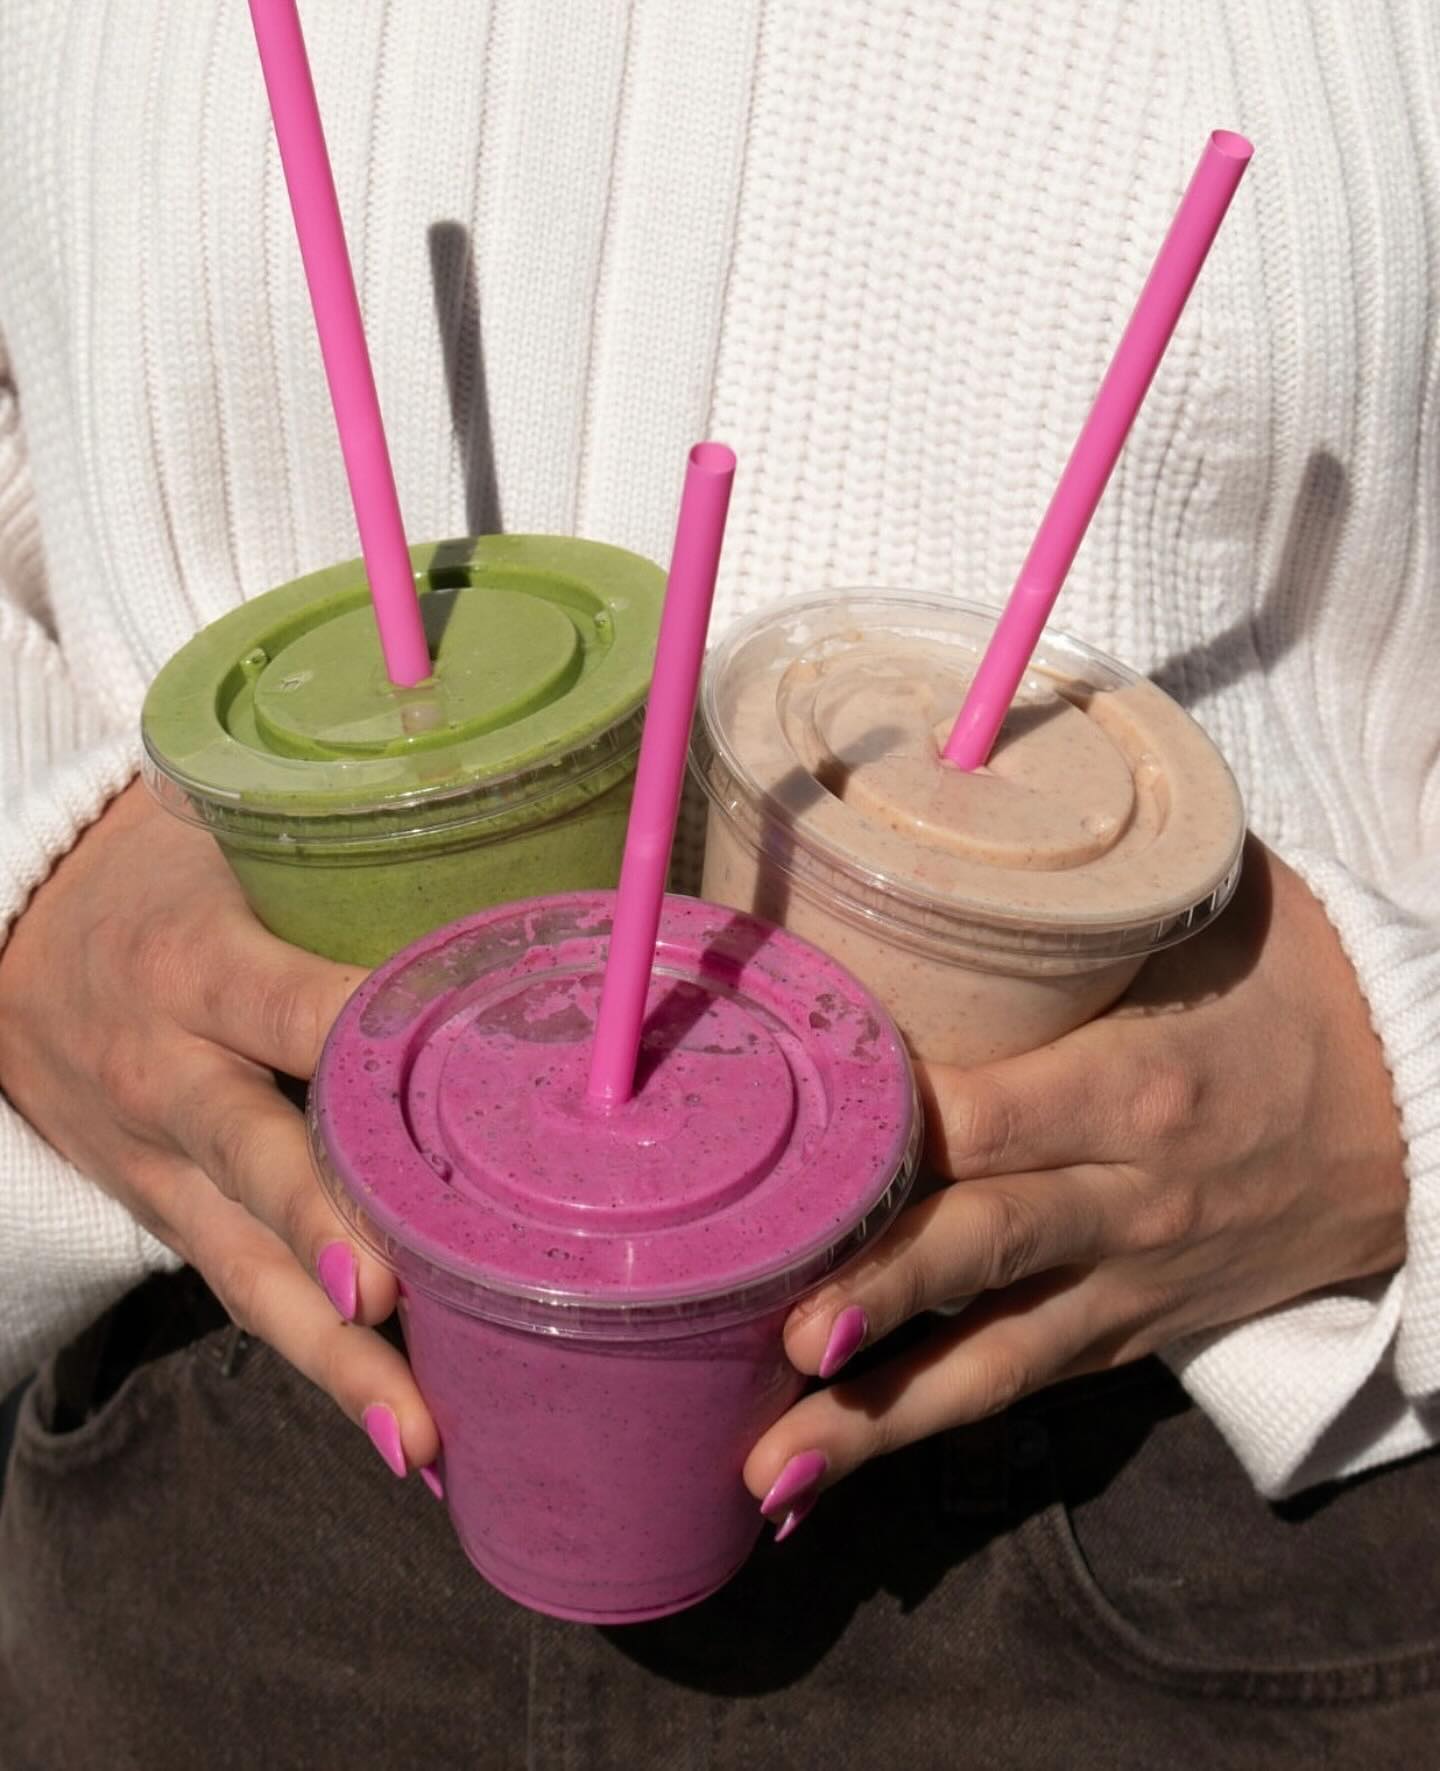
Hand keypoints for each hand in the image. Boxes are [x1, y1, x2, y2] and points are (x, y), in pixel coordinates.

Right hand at [0, 783, 437, 1483]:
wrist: (2, 942)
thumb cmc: (151, 877)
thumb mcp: (213, 829)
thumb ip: (338, 835)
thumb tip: (490, 805)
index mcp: (192, 964)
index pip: (284, 1003)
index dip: (359, 1040)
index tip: (453, 1080)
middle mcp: (169, 1074)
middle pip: (255, 1159)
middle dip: (327, 1230)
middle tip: (393, 1297)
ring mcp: (160, 1164)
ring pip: (246, 1266)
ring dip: (334, 1352)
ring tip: (419, 1435)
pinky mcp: (166, 1218)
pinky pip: (241, 1293)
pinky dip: (317, 1358)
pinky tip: (401, 1434)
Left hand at [745, 837, 1407, 1532]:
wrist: (1421, 1112)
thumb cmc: (1300, 994)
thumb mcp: (1209, 919)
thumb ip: (1080, 899)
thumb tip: (941, 836)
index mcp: (1134, 1087)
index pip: (990, 1114)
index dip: (888, 1133)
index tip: (786, 1145)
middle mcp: (1128, 1198)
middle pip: (985, 1247)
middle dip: (883, 1292)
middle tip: (788, 1335)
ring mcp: (1133, 1280)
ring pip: (1000, 1358)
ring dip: (886, 1415)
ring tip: (778, 1468)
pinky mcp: (1137, 1330)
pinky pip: (1034, 1380)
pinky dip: (946, 1415)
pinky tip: (852, 1456)